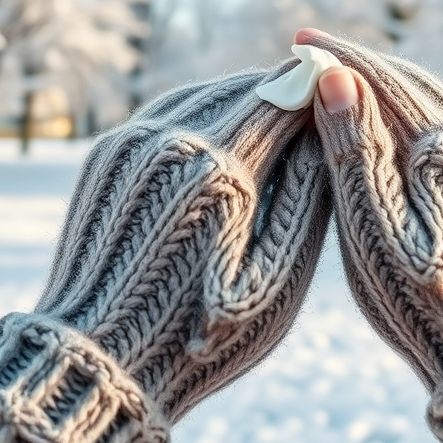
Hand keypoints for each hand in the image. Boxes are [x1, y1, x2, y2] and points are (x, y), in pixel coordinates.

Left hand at [0, 64, 331, 442]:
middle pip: (244, 88)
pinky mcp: (109, 151)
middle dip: (283, 92)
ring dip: (243, 99)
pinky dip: (203, 113)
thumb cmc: (202, 331)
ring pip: (205, 94)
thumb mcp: (276, 276)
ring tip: (274, 120)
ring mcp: (134, 142)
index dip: (316, 91)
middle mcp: (174, 142)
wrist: (99, 354)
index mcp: (222, 172)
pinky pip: (169, 111)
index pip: (282, 99)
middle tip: (313, 104)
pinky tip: (224, 134)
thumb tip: (325, 127)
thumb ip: (308, 194)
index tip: (343, 92)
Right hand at [298, 29, 442, 442]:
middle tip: (317, 55)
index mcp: (441, 147)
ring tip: (349, 82)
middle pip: (411, 80)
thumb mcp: (372, 231)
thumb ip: (353, 149)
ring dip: (390, 86)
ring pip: (436, 100)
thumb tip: (334, 75)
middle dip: (362, 64)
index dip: (337, 56)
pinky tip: (394, 125)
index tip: (299, 39)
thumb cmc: (425, 302)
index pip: (381, 78)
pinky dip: (417, 113)